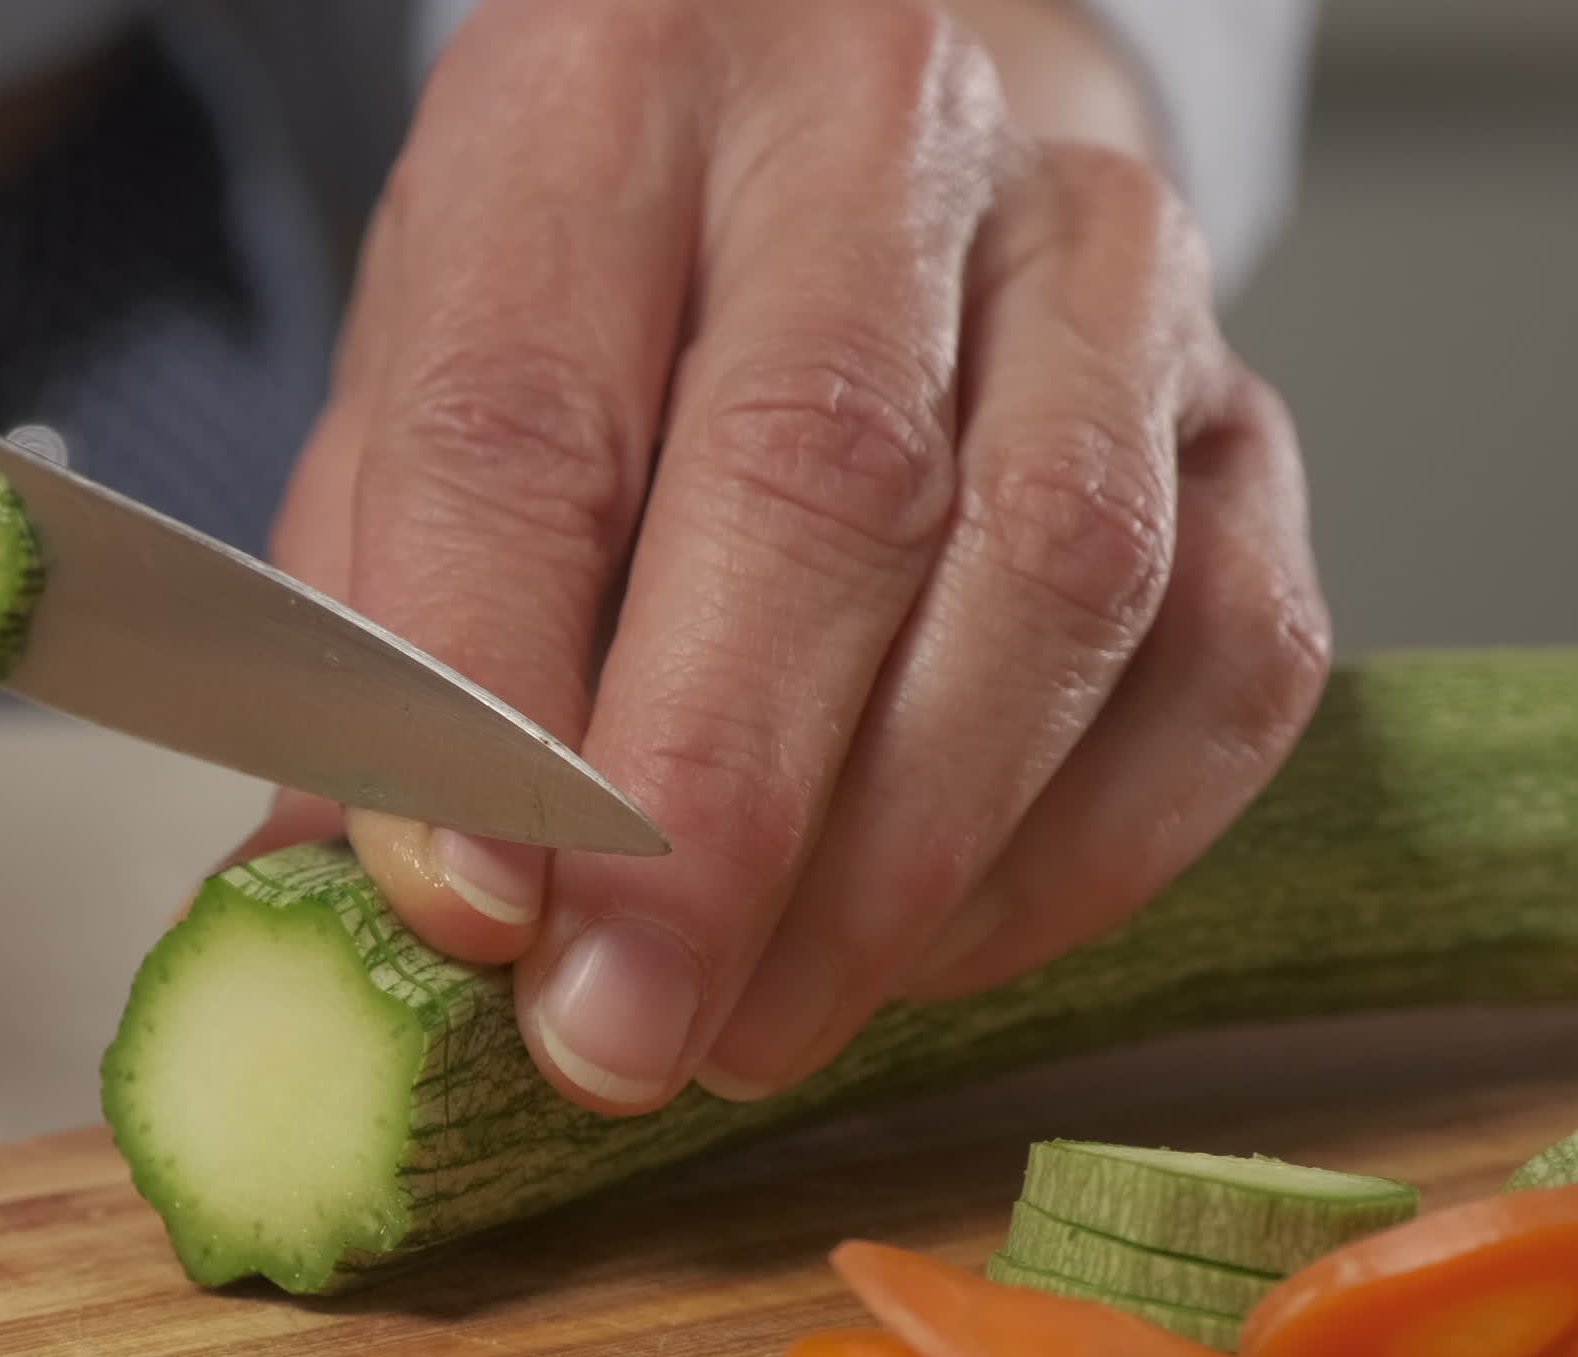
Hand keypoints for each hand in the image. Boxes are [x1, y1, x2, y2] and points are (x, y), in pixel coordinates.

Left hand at [239, 0, 1328, 1115]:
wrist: (843, 158)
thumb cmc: (602, 313)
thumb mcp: (409, 420)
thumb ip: (372, 661)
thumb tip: (329, 929)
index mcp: (605, 104)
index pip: (531, 415)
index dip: (493, 688)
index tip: (473, 910)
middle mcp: (878, 133)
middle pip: (822, 482)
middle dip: (713, 817)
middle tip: (621, 1033)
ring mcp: (1105, 261)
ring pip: (1057, 574)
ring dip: (896, 863)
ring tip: (751, 1027)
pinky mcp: (1249, 413)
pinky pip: (1218, 659)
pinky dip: (1072, 855)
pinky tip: (928, 950)